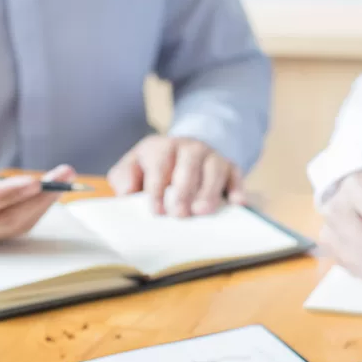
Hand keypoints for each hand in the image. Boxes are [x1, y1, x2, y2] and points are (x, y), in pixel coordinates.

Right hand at [0, 135, 75, 244]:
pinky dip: (37, 209)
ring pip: (15, 226)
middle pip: (4, 218)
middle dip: (38, 197)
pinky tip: (52, 190)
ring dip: (44, 203)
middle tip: (65, 173)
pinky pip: (17, 227)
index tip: (35, 180)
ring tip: (65, 177)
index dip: (8, 193)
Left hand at [108, 136, 243, 216]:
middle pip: (189, 166)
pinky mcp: (230, 166)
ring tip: (203, 211)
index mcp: (163, 147)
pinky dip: (238, 188)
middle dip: (184, 191)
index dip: (157, 189)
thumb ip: (124, 177)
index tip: (157, 211)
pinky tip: (237, 203)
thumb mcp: (133, 167)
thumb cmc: (154, 168)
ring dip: (209, 191)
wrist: (185, 152)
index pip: (160, 166)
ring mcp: (212, 156)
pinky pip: (236, 175)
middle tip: (179, 214)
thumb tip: (127, 192)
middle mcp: (189, 148)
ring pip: (214, 170)